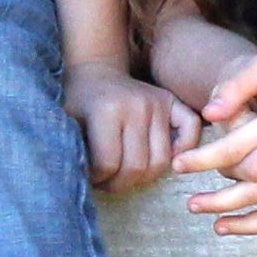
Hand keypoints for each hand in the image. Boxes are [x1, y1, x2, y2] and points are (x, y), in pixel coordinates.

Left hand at [65, 62, 197, 191]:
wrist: (96, 72)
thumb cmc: (78, 102)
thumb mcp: (66, 123)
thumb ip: (74, 151)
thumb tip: (81, 181)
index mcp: (107, 111)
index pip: (108, 164)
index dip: (97, 179)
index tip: (90, 176)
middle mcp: (137, 106)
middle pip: (136, 167)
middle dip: (119, 183)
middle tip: (107, 181)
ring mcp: (157, 104)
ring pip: (161, 161)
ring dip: (143, 178)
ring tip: (126, 175)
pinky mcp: (171, 102)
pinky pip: (190, 129)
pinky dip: (185, 148)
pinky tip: (167, 159)